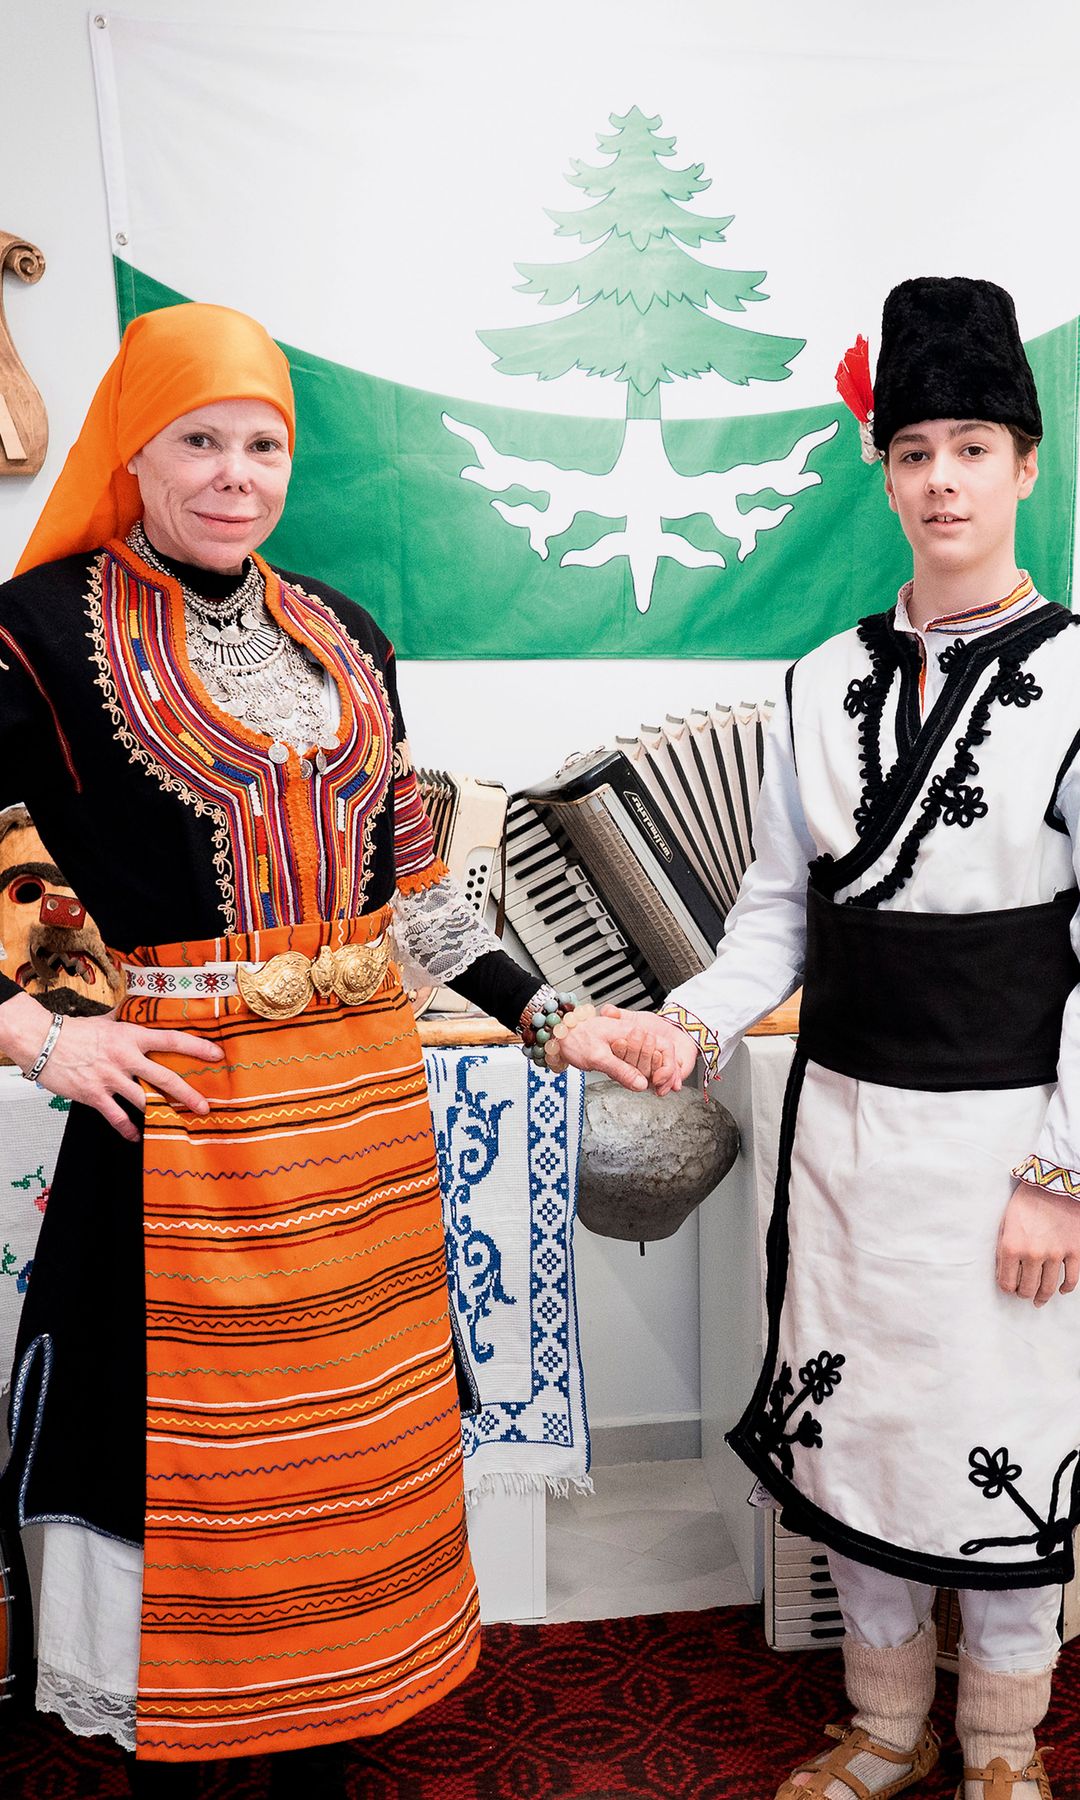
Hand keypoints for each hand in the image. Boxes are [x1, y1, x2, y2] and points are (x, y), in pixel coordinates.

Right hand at [0, 992, 222, 1143]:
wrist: (43, 1042)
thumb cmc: (74, 1031)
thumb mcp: (106, 1020)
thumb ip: (125, 1020)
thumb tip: (138, 1009)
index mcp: (130, 1036)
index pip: (171, 1040)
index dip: (197, 1047)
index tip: (217, 1054)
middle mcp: (125, 1057)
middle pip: (165, 1077)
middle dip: (188, 1093)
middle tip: (204, 1106)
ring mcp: (110, 1078)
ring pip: (144, 1100)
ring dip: (162, 1113)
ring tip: (177, 1123)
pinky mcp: (94, 1095)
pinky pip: (117, 1117)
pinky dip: (128, 1129)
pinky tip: (136, 1137)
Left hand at [547, 1004, 698, 1094]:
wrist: (559, 1034)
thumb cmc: (574, 1038)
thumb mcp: (598, 1057)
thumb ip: (621, 1070)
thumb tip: (641, 1084)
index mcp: (631, 1032)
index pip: (664, 1048)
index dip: (667, 1068)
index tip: (661, 1085)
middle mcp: (632, 1036)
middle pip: (658, 1057)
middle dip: (660, 1074)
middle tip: (656, 1089)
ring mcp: (627, 1043)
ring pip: (648, 1061)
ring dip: (650, 1075)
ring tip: (650, 1087)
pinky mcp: (620, 1050)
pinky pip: (637, 1063)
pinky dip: (639, 1074)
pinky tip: (636, 1083)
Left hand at [996, 1180, 1079, 1305]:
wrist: (1053, 1184)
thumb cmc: (1026, 1202)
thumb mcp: (1005, 1223)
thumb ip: (1003, 1249)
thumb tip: (1004, 1273)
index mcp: (1011, 1247)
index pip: (1006, 1283)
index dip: (1008, 1289)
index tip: (1010, 1288)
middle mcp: (1033, 1255)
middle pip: (1027, 1289)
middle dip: (1024, 1294)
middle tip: (1024, 1294)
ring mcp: (1055, 1254)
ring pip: (1048, 1288)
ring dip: (1042, 1297)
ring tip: (1039, 1299)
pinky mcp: (1074, 1251)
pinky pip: (1071, 1279)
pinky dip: (1066, 1288)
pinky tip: (1061, 1290)